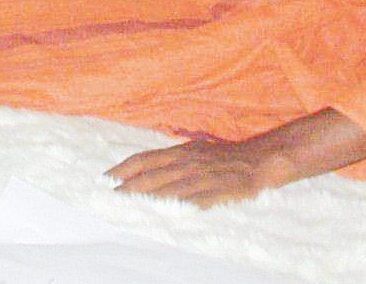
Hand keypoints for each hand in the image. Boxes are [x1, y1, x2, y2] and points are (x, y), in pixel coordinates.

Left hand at [106, 136, 286, 207]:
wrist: (258, 160)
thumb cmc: (223, 157)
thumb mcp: (194, 152)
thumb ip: (171, 161)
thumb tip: (145, 170)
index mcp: (180, 153)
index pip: (146, 159)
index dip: (125, 168)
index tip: (107, 179)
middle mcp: (188, 163)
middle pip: (153, 176)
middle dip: (131, 188)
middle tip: (113, 198)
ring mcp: (203, 177)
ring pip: (171, 189)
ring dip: (150, 199)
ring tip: (133, 209)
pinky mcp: (220, 190)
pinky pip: (200, 200)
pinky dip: (184, 206)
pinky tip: (172, 213)